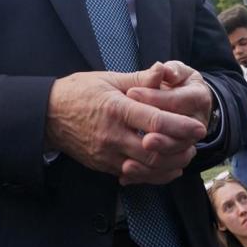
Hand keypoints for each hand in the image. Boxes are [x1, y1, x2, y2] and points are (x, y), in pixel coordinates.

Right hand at [46, 63, 206, 185]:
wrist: (47, 115)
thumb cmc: (79, 92)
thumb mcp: (108, 79)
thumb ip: (139, 79)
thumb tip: (163, 70)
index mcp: (116, 108)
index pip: (155, 121)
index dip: (181, 126)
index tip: (198, 127)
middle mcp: (112, 135)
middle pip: (155, 151)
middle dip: (180, 149)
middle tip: (195, 143)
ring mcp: (107, 154)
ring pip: (146, 169)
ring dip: (170, 165)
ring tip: (185, 155)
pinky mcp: (103, 166)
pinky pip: (134, 176)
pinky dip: (154, 175)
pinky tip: (167, 168)